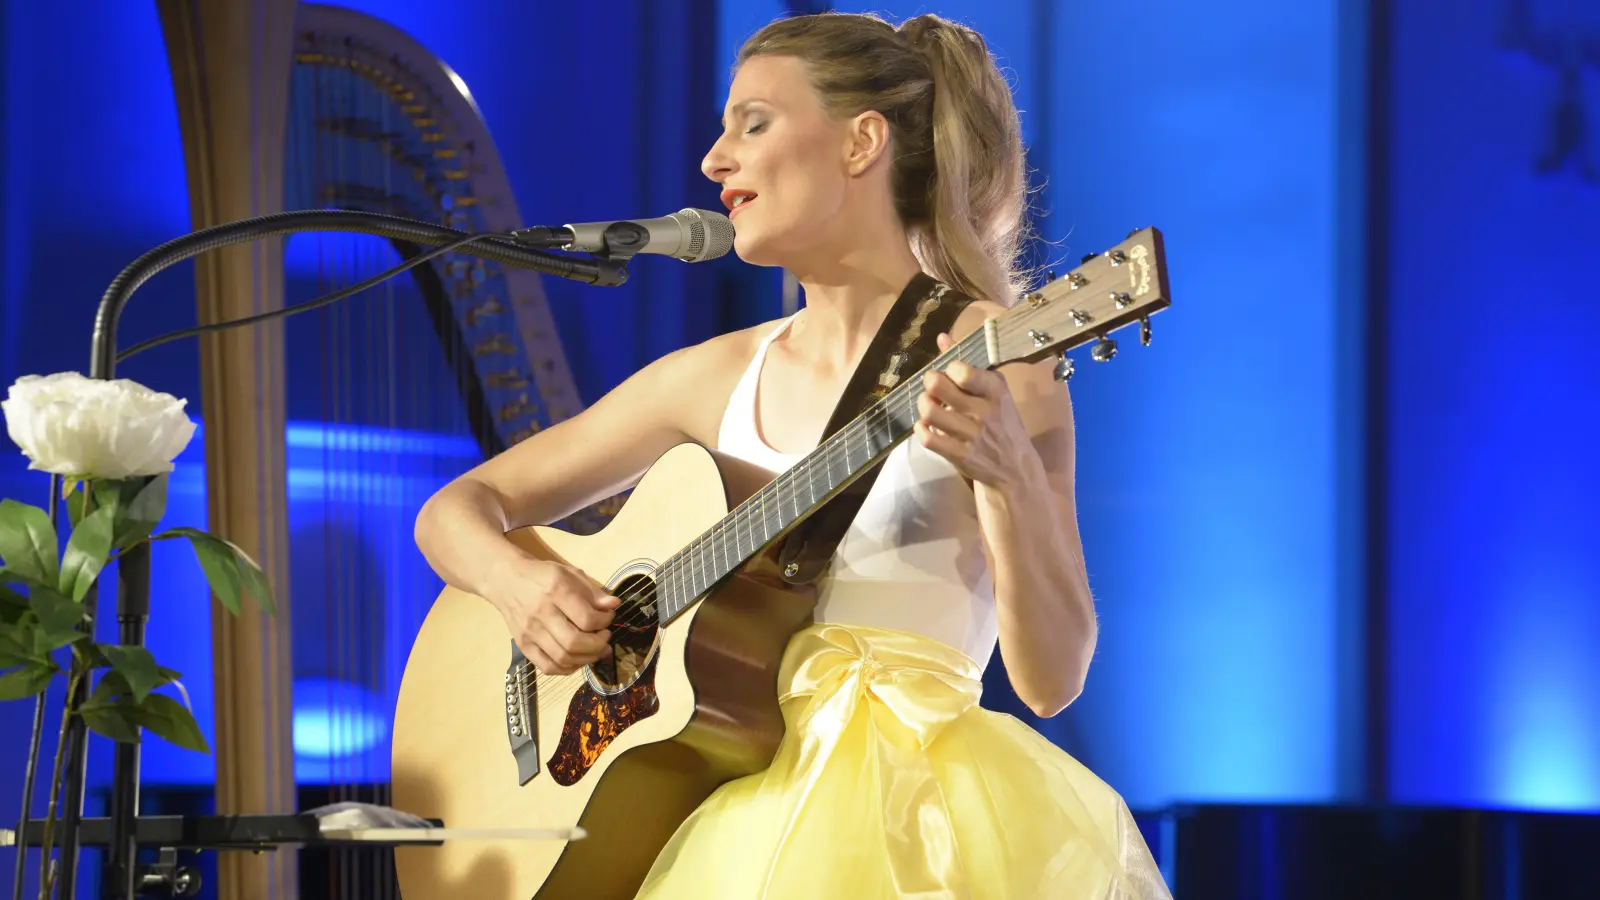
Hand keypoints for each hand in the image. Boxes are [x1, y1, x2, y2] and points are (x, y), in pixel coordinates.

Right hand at [485, 555, 617, 674]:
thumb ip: (592, 591)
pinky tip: (577, 658)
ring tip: (596, 649)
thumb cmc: (542, 576)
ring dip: (586, 658)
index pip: (586, 618)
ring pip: (563, 658)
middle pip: (575, 642)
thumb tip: (614, 605)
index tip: (608, 618)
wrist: (506, 580)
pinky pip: (548, 667)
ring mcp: (530, 632)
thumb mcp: (570, 574)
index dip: (604, 622)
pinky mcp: (523, 646)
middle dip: (598, 644)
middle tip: (604, 637)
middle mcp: (541, 613)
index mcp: (555, 591)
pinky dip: (567, 668)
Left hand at [913, 332, 1031, 489]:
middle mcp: (984, 411)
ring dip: (924, 405)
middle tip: (933, 387)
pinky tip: (926, 427)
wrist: (1016, 468)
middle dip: (929, 382)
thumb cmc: (1002, 422)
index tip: (951, 373)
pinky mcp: (961, 456)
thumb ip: (968, 364)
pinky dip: (921, 429)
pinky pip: (928, 438)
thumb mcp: (994, 391)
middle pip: (937, 385)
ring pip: (929, 411)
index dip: (949, 368)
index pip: (961, 370)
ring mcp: (972, 435)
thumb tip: (942, 338)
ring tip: (930, 406)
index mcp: (996, 390)